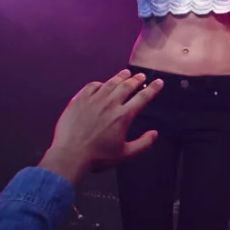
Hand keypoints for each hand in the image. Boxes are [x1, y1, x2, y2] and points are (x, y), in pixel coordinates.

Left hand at [39, 70, 163, 181]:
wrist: (70, 154)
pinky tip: (102, 84)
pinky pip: (92, 86)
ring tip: (126, 73)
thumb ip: (143, 144)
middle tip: (141, 75)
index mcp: (123, 116)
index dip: (152, 89)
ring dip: (120, 77)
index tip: (158, 82)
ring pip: (110, 83)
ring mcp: (94, 100)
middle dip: (136, 79)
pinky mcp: (79, 99)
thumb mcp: (125, 154)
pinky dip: (100, 83)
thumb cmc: (98, 156)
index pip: (142, 98)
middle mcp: (110, 104)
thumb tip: (154, 134)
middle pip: (127, 86)